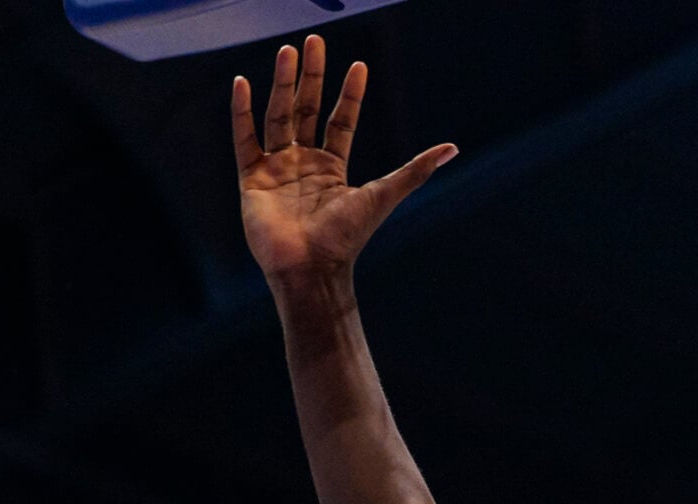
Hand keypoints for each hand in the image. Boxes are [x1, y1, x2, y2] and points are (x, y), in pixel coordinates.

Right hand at [234, 37, 455, 286]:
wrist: (311, 267)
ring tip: (288, 52)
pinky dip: (242, 111)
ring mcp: (277, 168)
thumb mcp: (385, 195)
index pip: (341, 121)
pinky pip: (244, 137)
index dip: (350, 94)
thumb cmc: (347, 237)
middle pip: (307, 110)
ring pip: (278, 116)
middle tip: (314, 42)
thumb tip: (454, 148)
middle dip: (311, 77)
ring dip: (283, 84)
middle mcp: (304, 163)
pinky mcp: (252, 177)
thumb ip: (416, 170)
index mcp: (333, 168)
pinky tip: (243, 82)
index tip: (358, 65)